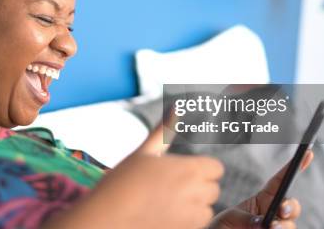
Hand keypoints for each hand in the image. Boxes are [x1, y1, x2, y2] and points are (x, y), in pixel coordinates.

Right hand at [44, 111, 223, 228]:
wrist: (107, 218)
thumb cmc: (122, 183)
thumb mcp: (144, 152)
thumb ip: (164, 130)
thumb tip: (177, 107)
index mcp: (188, 170)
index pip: (216, 168)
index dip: (202, 168)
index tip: (184, 170)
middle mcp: (195, 194)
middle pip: (213, 189)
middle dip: (199, 186)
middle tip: (172, 185)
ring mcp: (191, 218)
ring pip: (207, 210)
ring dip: (195, 206)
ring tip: (168, 201)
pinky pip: (197, 226)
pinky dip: (187, 221)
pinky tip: (166, 215)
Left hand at [208, 150, 313, 228]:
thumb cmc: (222, 228)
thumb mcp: (230, 218)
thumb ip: (245, 219)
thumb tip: (264, 224)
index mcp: (262, 201)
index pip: (280, 181)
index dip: (293, 167)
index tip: (308, 153)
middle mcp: (273, 214)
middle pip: (291, 206)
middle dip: (291, 207)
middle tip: (281, 211)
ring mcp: (277, 227)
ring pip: (291, 225)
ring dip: (284, 226)